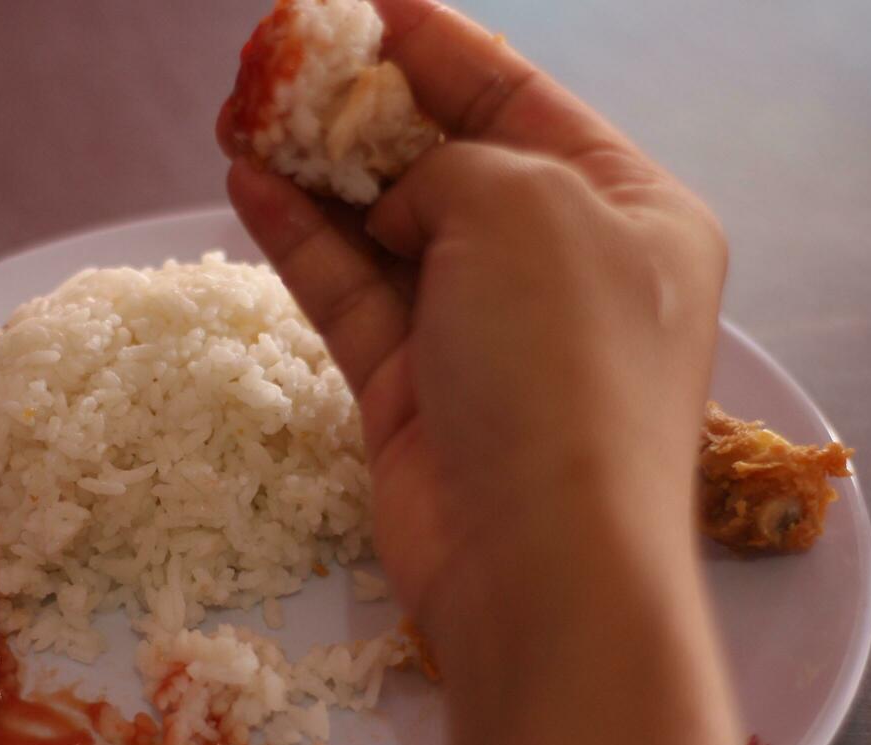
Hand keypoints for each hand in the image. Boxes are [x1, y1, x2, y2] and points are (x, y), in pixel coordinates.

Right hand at [221, 0, 726, 644]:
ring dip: (317, 175)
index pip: (519, 98)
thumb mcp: (524, 208)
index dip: (436, 45)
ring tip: (244, 119)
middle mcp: (559, 265)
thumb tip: (396, 190)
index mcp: (626, 208)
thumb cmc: (562, 366)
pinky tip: (248, 187)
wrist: (538, 563)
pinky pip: (353, 296)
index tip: (359, 3)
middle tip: (282, 64)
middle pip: (447, 160)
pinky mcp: (415, 391)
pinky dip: (303, 243)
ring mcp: (483, 333)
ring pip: (386, 230)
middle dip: (364, 110)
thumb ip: (450, 165)